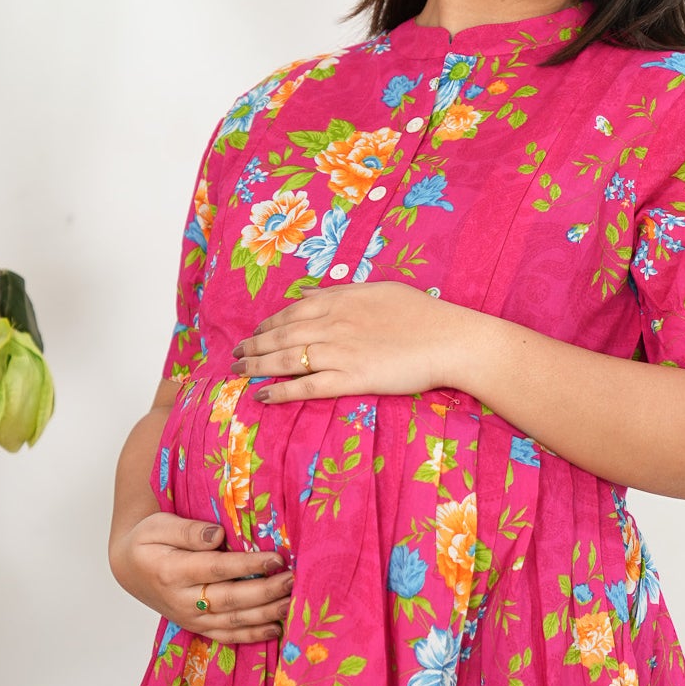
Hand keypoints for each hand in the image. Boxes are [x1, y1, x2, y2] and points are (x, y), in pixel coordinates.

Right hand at [109, 513, 292, 646]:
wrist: (129, 569)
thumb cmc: (146, 541)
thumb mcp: (158, 526)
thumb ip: (188, 530)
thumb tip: (218, 534)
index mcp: (172, 571)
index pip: (217, 569)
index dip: (248, 564)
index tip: (276, 558)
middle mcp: (182, 600)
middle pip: (230, 599)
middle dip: (265, 591)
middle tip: (293, 579)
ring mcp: (190, 618)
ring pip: (233, 621)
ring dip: (265, 614)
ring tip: (292, 603)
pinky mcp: (198, 627)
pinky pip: (227, 636)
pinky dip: (252, 635)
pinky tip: (276, 629)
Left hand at [232, 284, 477, 402]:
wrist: (449, 339)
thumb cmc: (421, 314)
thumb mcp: (378, 290)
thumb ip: (340, 292)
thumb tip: (309, 295)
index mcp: (340, 301)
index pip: (292, 312)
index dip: (268, 324)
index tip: (254, 333)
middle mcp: (333, 324)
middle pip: (281, 336)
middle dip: (253, 346)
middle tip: (235, 356)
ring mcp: (339, 352)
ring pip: (286, 359)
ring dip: (257, 366)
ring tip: (238, 373)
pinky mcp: (350, 379)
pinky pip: (306, 387)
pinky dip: (280, 391)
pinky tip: (262, 395)